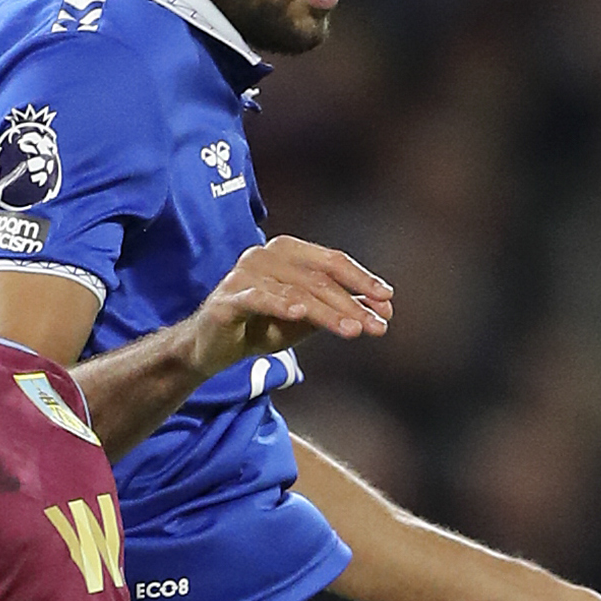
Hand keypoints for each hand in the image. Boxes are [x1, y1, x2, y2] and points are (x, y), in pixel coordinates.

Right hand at [183, 238, 392, 373]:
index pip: (331, 261)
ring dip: (329, 313)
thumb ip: (340, 307)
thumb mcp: (307, 317)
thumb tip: (386, 307)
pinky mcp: (227, 298)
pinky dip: (281, 305)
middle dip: (352, 303)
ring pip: (296, 292)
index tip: (387, 299)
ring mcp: (243, 274)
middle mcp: (264, 255)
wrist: (213, 349)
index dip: (361, 279)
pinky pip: (260, 299)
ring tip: (354, 330)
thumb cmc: (261, 326)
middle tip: (377, 326)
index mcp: (286, 251)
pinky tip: (300, 314)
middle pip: (318, 278)